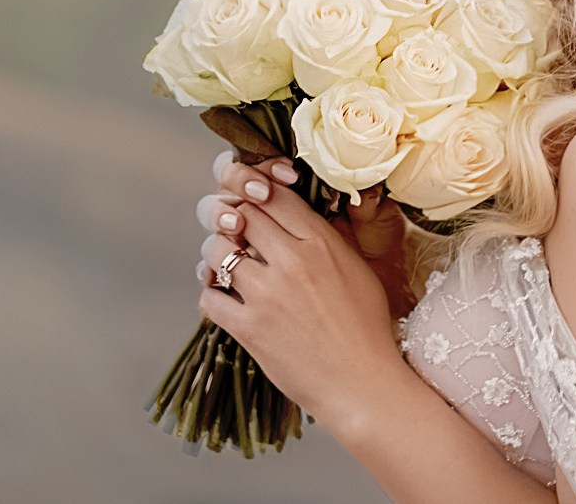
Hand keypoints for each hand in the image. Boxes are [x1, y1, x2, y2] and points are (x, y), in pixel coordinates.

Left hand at [199, 149, 419, 320]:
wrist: (362, 381)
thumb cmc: (367, 327)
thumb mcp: (359, 269)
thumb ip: (331, 237)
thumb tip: (307, 213)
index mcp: (321, 243)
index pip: (275, 196)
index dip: (259, 194)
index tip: (255, 204)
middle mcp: (291, 261)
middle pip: (242, 216)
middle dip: (235, 220)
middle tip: (235, 231)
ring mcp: (266, 295)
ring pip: (217, 252)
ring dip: (216, 254)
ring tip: (225, 264)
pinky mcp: (248, 329)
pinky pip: (209, 297)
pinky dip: (210, 293)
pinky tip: (223, 298)